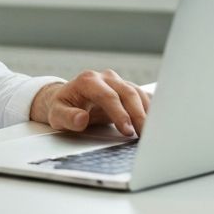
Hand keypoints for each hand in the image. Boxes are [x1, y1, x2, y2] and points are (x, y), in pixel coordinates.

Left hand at [29, 70, 150, 137]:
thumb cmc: (61, 107)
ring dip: (147, 113)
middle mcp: (105, 77)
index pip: (107, 95)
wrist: (67, 99)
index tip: (127, 130)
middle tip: (144, 135)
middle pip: (127, 92)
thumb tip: (81, 119)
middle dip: (138, 114)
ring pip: (138, 93)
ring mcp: (118, 82)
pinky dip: (151, 109)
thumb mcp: (56, 115)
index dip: (119, 113)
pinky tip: (157, 123)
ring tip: (152, 132)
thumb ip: (67, 117)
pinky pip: (143, 96)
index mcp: (87, 80)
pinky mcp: (127, 89)